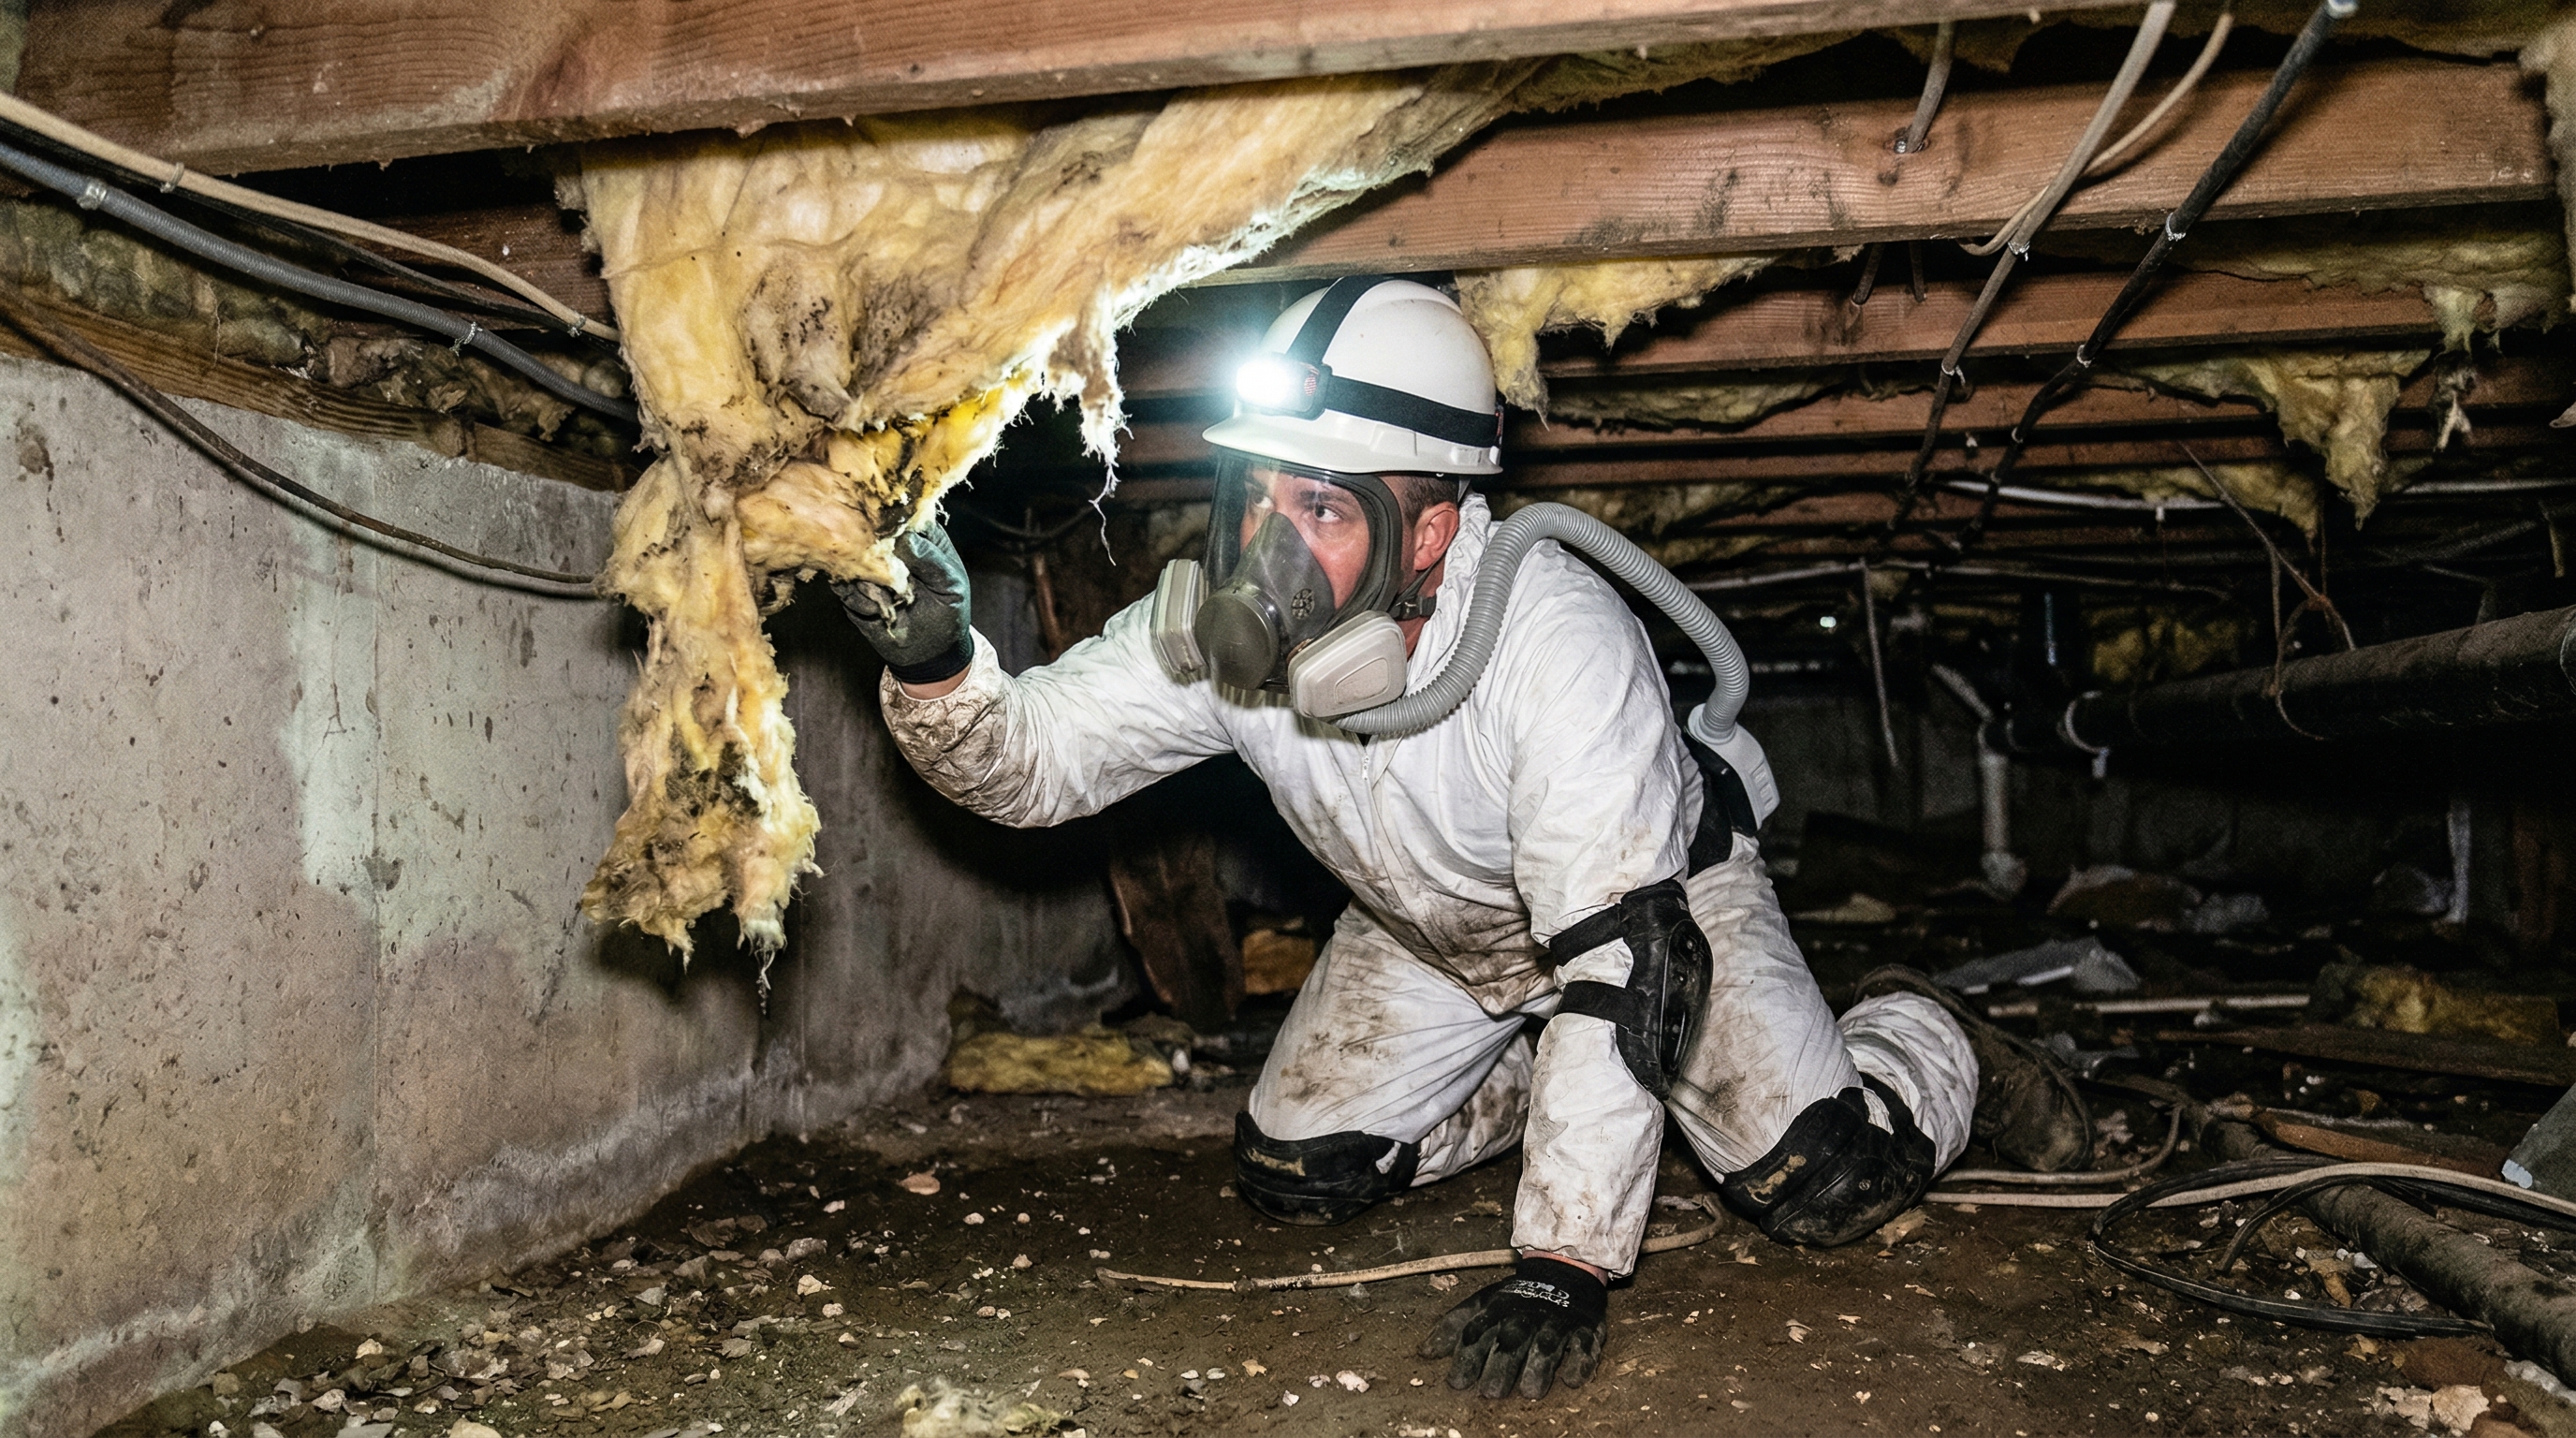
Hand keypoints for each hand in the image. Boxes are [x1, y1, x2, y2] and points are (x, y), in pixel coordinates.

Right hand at [834, 524, 972, 684]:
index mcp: (919, 535)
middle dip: (874, 554)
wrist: (930, 651)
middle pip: (868, 532)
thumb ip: (930, 559)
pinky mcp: (852, 589)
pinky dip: (858, 599)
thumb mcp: (950, 585)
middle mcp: (890, 546)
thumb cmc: (948, 611)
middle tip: (890, 576)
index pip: (900, 515)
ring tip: (890, 599)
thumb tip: (903, 538)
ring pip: (852, 559)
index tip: (892, 541)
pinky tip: (877, 610)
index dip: (891, 523)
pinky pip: (843, 587)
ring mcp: (868, 566)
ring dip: (868, 582)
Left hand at [1418, 1254, 1607, 1398]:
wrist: (1563, 1268)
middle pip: (1511, 1342)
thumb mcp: (1483, 1303)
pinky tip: (1572, 1379)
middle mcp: (1525, 1317)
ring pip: (1546, 1344)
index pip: (1478, 1333)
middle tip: (1491, 1393)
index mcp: (1498, 1311)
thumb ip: (1456, 1326)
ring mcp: (1555, 1322)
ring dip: (1538, 1368)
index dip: (1467, 1358)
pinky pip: (1584, 1345)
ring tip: (1530, 1392)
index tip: (1456, 1383)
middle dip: (1501, 1366)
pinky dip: (1580, 1361)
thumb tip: (1425, 1352)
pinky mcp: (1583, 1328)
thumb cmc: (1517, 1297)